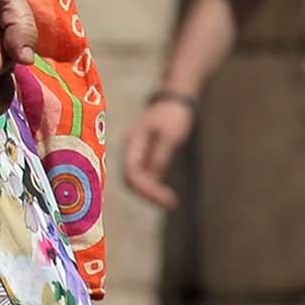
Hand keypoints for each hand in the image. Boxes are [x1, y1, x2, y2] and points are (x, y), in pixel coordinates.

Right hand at [123, 92, 196, 209]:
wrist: (174, 102)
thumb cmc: (173, 116)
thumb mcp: (170, 136)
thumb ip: (160, 156)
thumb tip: (153, 178)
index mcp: (133, 142)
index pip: (132, 172)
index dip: (146, 189)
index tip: (168, 198)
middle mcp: (130, 149)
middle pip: (130, 180)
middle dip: (148, 194)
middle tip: (171, 203)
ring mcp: (136, 154)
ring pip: (135, 181)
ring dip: (150, 193)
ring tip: (171, 202)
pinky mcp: (144, 157)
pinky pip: (143, 177)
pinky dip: (153, 188)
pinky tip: (166, 194)